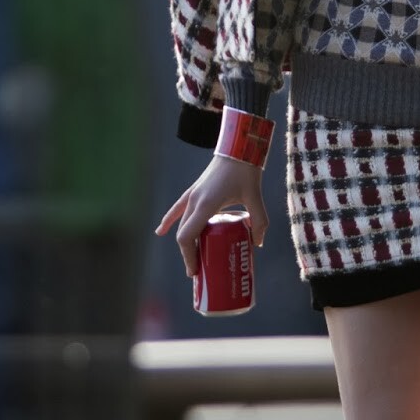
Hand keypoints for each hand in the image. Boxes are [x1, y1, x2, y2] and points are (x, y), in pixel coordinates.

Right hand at [155, 155, 268, 277]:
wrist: (237, 148)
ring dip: (185, 242)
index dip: (188, 256)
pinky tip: (160, 231)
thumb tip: (257, 243)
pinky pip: (177, 209)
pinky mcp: (194, 191)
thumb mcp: (255, 198)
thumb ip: (259, 221)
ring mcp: (192, 195)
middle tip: (199, 271)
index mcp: (206, 205)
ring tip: (192, 258)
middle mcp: (194, 201)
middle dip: (189, 255)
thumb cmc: (245, 172)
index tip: (195, 271)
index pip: (187, 237)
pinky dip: (169, 221)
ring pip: (181, 224)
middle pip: (184, 235)